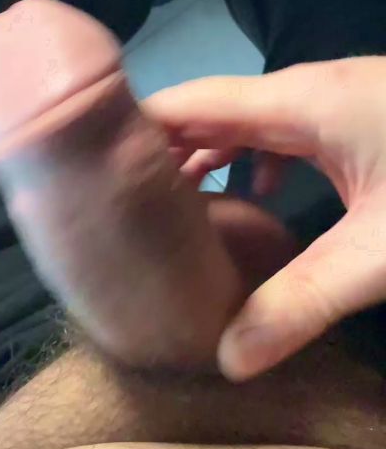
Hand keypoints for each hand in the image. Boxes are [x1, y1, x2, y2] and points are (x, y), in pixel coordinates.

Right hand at [146, 58, 385, 380]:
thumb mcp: (381, 250)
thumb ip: (305, 301)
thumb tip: (230, 357)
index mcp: (301, 102)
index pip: (190, 104)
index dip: (134, 132)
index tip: (92, 173)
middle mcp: (307, 90)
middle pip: (211, 110)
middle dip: (164, 152)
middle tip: (122, 205)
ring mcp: (334, 99)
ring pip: (248, 120)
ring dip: (210, 158)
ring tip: (176, 208)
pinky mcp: (355, 116)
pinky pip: (284, 130)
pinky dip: (257, 160)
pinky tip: (261, 196)